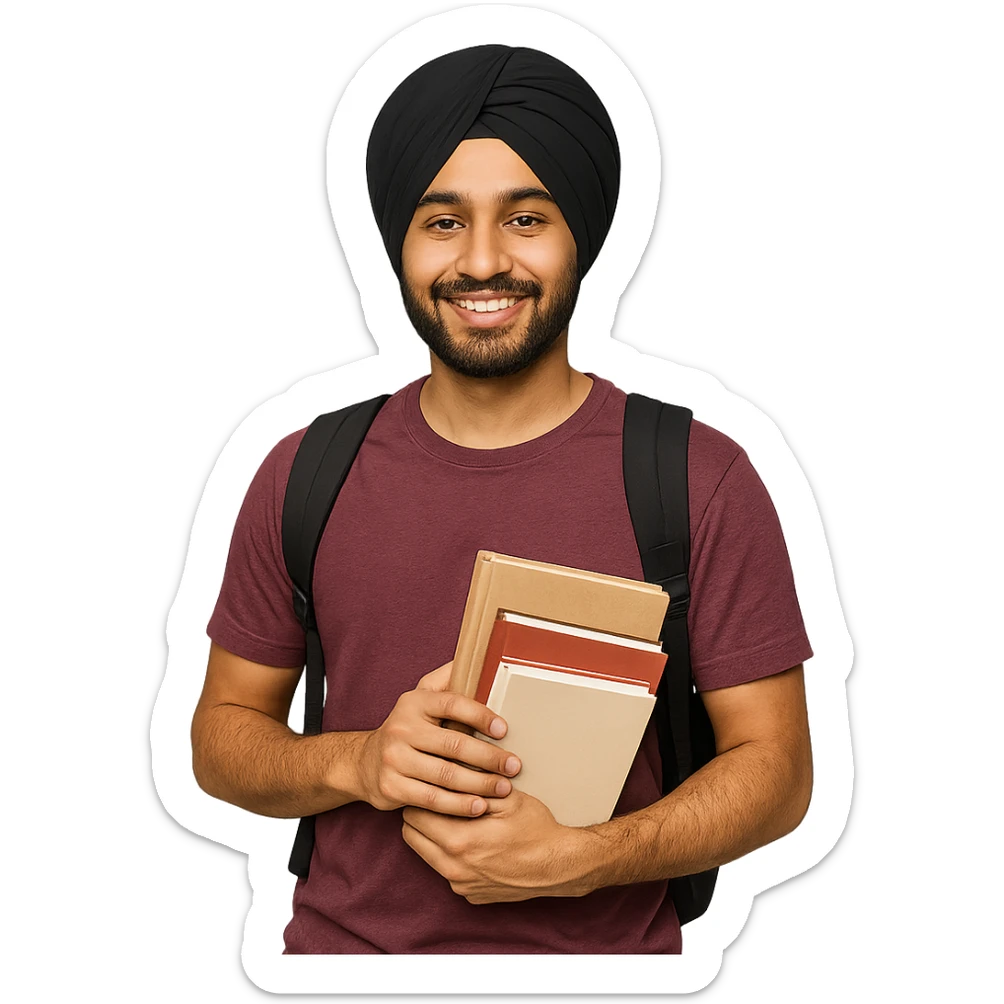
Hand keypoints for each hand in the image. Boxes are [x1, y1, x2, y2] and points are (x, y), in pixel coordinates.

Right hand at [357, 661, 522, 815]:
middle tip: (514, 766)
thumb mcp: (421, 697)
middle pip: (454, 745)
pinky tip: (479, 806)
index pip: (452, 704)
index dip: (480, 715)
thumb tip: (478, 657)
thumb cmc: (406, 728)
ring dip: (480, 784)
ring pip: (446, 775)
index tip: (504, 729)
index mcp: (414, 702)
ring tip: (504, 788)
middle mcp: (402, 728)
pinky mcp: (392, 787)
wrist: (364, 762)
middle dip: (489, 758)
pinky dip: (459, 805)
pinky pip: (433, 799)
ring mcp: (395, 759)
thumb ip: (447, 680)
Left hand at [402, 789, 592, 903]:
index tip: (430, 784)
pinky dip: (449, 855)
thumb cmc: (537, 829)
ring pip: (425, 855)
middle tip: (438, 798)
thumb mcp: (507, 797)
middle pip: (411, 836)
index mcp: (459, 842)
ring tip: (454, 817)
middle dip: (420, 815)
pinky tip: (471, 841)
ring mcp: (461, 885)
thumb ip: (473, 783)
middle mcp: (454, 869)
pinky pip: (445, 871)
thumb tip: (449, 764)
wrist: (560, 865)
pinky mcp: (470, 895)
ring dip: (432, 835)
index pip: (414, 815)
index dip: (421, 795)